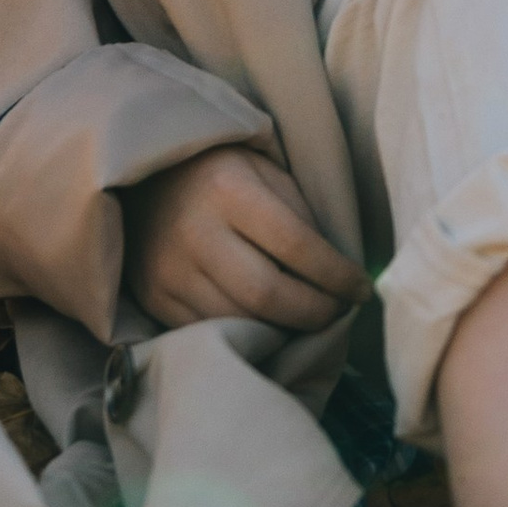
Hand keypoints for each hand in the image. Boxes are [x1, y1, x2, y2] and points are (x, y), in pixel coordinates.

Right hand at [122, 145, 360, 331]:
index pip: (296, 245)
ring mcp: (168, 269)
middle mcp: (194, 231)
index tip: (363, 289)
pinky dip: (246, 335)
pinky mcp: (153, 297)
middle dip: (315, 312)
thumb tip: (341, 276)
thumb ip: (302, 218)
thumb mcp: (267, 173)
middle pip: (267, 295)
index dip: (337, 275)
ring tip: (306, 318)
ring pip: (239, 322)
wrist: (144, 176)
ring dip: (284, 330)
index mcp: (229, 189)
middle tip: (337, 311)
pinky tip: (267, 325)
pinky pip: (209, 331)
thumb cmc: (221, 171)